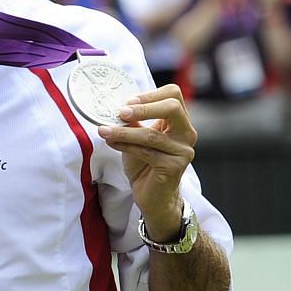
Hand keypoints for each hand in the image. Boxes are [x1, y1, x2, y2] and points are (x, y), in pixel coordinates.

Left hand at [97, 84, 195, 239]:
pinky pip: (147, 152)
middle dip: (143, 108)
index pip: (174, 95)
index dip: (150, 94)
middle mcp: (186, 134)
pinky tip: (111, 143)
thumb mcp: (136, 138)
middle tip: (120, 112)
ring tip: (104, 131)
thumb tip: (116, 106)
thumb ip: (132, 122)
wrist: (152, 196)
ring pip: (152, 135)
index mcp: (179, 122)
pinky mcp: (174, 167)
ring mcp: (183, 151)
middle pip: (172, 108)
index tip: (127, 102)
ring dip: (124, 131)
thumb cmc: (144, 164)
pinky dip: (126, 146)